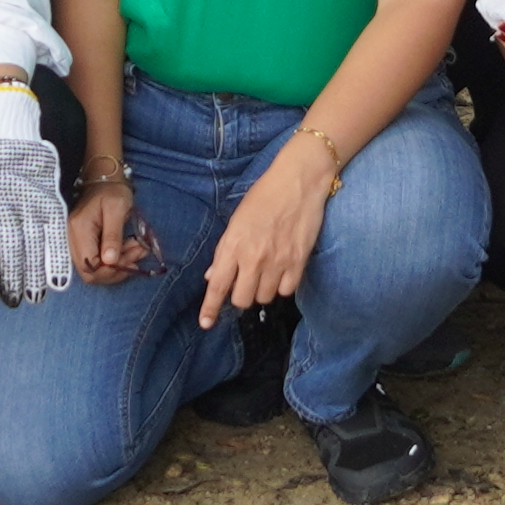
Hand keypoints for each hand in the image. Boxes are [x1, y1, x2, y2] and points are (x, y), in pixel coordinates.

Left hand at [0, 100, 72, 301]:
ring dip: (36, 275)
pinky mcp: (49, 195)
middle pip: (13, 253)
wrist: (5, 119)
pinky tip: (59, 275)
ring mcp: (32, 201)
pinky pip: (56, 230)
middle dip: (12, 282)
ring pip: (36, 246)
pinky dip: (58, 254)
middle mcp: (10, 206)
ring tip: (36, 298)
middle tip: (12, 303)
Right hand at [67, 174, 153, 286]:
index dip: (110, 271)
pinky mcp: (84, 243)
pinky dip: (113, 261)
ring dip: (117, 266)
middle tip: (137, 255)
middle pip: (89, 272)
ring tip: (137, 249)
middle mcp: (74, 238)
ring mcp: (77, 242)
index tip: (132, 260)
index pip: (89, 265)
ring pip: (94, 269)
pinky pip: (96, 261)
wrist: (103, 179)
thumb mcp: (117, 209)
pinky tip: (128, 251)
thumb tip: (110, 262)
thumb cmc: (112, 191)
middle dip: (115, 270)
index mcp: (80, 229)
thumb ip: (113, 235)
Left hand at [202, 135, 341, 323]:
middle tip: (245, 281)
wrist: (298, 182)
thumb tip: (212, 275)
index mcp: (233, 245)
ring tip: (267, 269)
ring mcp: (277, 262)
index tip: (206, 323)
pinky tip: (282, 270)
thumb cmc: (264, 196)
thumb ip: (224, 251)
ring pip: (265, 297)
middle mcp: (253, 258)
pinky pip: (287, 290)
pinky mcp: (298, 262)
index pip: (217, 285)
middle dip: (241, 295)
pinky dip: (283, 285)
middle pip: (242, 299)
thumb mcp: (236, 221)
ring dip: (262, 289)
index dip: (210, 308)